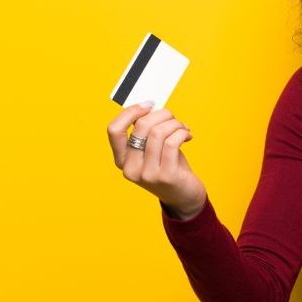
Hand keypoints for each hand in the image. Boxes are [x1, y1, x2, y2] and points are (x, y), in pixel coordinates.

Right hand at [107, 103, 206, 218]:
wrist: (184, 196)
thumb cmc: (169, 167)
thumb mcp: (152, 150)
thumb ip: (147, 132)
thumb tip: (151, 107)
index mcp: (122, 160)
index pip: (114, 130)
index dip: (130, 112)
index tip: (148, 105)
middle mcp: (130, 168)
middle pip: (141, 126)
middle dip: (162, 115)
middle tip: (173, 118)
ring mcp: (147, 174)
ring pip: (158, 132)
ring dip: (175, 124)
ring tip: (182, 128)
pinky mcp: (166, 176)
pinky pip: (172, 142)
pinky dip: (182, 133)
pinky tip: (187, 136)